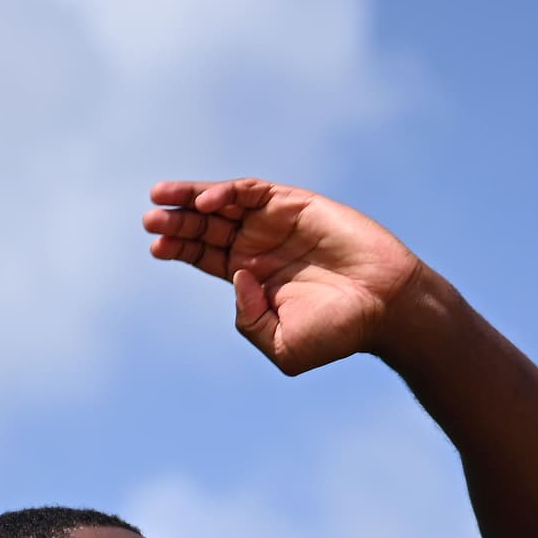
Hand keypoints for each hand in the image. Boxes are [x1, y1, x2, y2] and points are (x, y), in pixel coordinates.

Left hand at [144, 178, 424, 374]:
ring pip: (224, 204)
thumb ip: (249, 319)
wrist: (386, 308)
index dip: (179, 249)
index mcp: (253, 280)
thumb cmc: (339, 332)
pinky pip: (254, 192)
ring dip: (191, 199)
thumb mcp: (281, 345)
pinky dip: (228, 192)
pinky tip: (207, 202)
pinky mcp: (297, 205)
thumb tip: (237, 275)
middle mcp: (261, 248)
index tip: (156, 247)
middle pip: (207, 228)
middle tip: (151, 219)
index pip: (205, 257)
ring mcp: (278, 224)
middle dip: (177, 222)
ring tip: (161, 196)